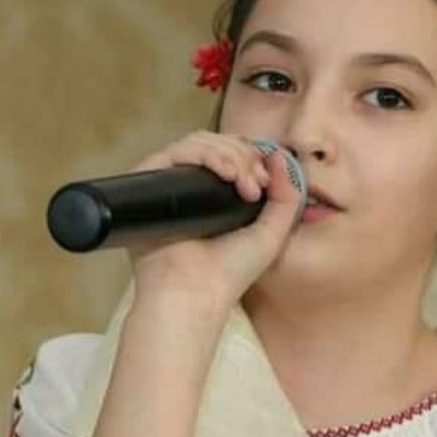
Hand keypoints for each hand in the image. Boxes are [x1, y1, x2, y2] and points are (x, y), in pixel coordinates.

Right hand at [124, 130, 301, 310]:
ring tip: (243, 183)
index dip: (253, 158)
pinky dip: (204, 153)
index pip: (234, 154)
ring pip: (198, 143)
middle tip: (256, 187)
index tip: (267, 182)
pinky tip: (225, 173)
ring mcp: (171, 185)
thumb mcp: (271, 234)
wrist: (194, 294)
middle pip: (218, 144)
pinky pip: (175, 152)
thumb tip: (279, 156)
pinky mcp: (150, 184)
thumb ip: (287, 196)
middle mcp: (192, 188)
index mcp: (218, 197)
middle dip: (245, 157)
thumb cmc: (229, 273)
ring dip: (229, 154)